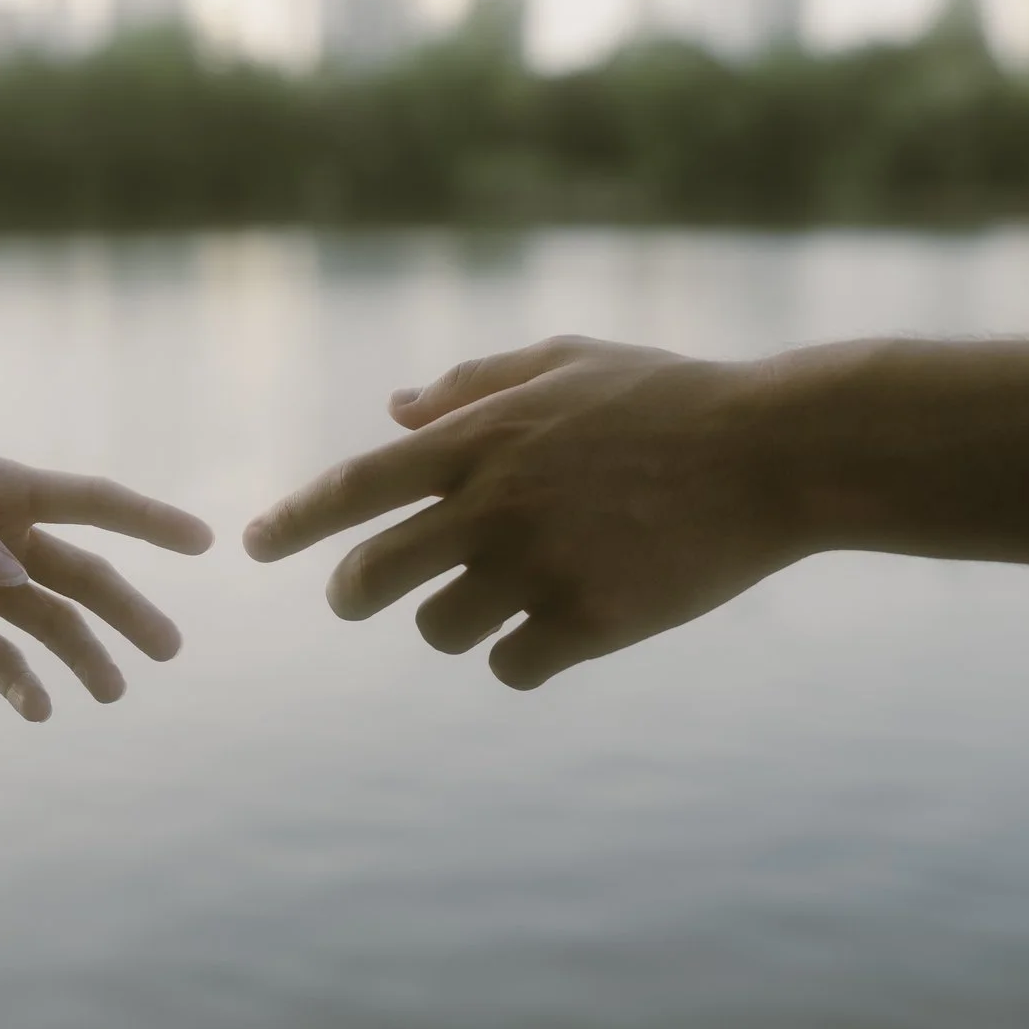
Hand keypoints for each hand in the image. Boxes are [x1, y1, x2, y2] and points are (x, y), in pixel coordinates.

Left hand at [0, 442, 212, 720]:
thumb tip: (11, 576)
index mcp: (0, 488)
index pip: (91, 503)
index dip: (148, 520)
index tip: (203, 541)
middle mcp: (1, 539)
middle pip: (84, 578)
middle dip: (129, 611)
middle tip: (170, 650)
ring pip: (51, 625)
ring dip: (85, 657)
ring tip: (114, 693)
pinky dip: (22, 685)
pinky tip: (41, 709)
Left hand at [245, 336, 827, 687]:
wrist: (775, 453)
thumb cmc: (669, 397)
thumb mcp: (566, 362)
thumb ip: (473, 383)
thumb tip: (395, 408)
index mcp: (481, 437)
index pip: (354, 487)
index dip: (294, 521)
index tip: (252, 547)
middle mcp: (495, 505)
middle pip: (370, 576)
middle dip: (352, 591)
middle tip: (358, 593)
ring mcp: (541, 567)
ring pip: (439, 629)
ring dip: (452, 621)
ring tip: (497, 598)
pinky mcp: (591, 622)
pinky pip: (512, 666)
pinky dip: (519, 657)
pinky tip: (554, 632)